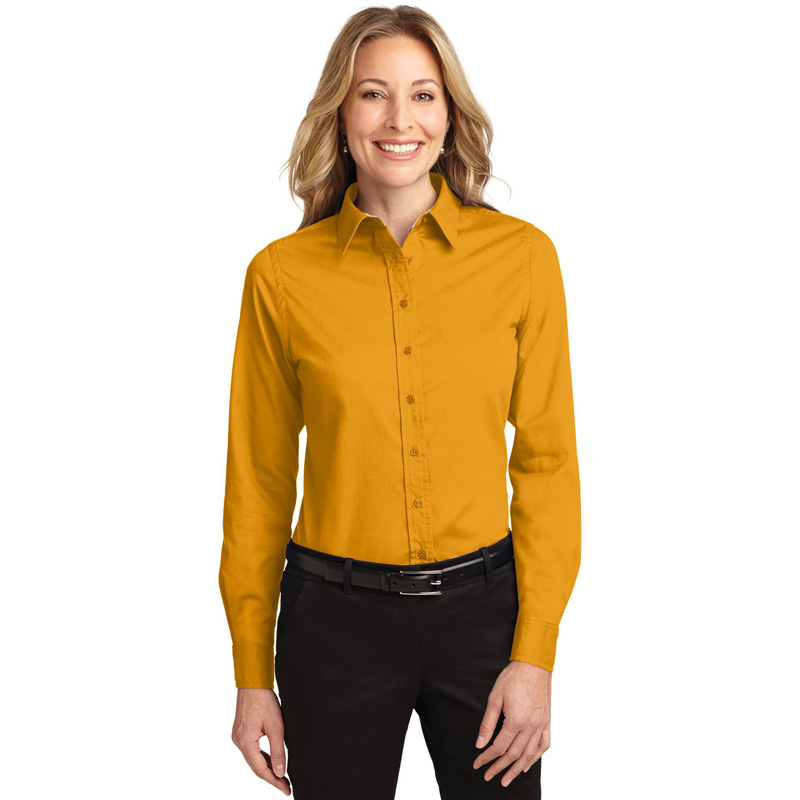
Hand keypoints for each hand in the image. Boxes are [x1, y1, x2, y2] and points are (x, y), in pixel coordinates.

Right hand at [230, 688, 290, 794]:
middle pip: (256, 766)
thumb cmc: (264, 700)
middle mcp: (238, 742)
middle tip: (285, 785)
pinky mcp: (241, 731)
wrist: (253, 682)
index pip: (261, 770)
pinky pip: (251, 750)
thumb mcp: (276, 727)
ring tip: (281, 775)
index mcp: (245, 743)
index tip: (286, 789)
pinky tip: (271, 759)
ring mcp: (238, 736)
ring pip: (253, 758)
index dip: (274, 782)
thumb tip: (280, 772)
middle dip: (271, 776)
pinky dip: (262, 756)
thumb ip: (278, 751)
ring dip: (267, 766)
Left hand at [472, 660, 550, 786]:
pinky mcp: (547, 721)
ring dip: (517, 769)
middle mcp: (530, 726)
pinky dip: (536, 757)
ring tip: (507, 779)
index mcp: (516, 721)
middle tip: (488, 776)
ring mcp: (541, 725)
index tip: (478, 764)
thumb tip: (480, 743)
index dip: (487, 758)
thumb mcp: (495, 697)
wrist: (534, 665)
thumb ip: (488, 722)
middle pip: (513, 754)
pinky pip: (544, 745)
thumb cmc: (513, 677)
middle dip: (499, 767)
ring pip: (529, 755)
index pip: (499, 747)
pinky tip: (527, 764)